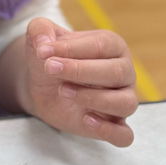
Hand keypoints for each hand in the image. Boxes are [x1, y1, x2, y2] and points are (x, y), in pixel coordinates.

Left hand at [24, 18, 137, 146]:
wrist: (43, 85)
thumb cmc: (51, 57)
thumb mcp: (40, 37)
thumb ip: (39, 29)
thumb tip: (43, 44)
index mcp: (112, 46)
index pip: (101, 45)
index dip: (71, 49)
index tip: (43, 51)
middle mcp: (124, 72)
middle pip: (116, 72)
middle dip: (80, 70)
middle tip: (50, 68)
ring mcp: (122, 99)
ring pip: (125, 103)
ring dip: (95, 98)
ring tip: (63, 90)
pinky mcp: (113, 125)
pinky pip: (124, 135)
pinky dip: (109, 131)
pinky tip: (86, 120)